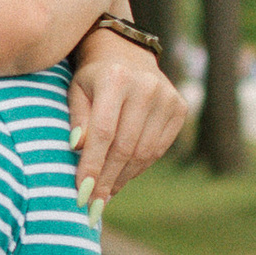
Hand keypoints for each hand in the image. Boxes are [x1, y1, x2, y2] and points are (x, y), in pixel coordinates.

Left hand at [67, 33, 189, 219]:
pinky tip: (122, 176)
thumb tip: (78, 148)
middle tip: (92, 204)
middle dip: (106, 180)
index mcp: (116, 78)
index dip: (92, 165)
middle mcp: (146, 87)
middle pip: (125, 146)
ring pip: (143, 152)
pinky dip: (138, 167)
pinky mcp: (179, 108)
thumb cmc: (92, 77)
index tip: (81, 192)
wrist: (125, 51)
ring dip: (122, 178)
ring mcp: (167, 97)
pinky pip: (157, 149)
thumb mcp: (76, 91)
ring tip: (104, 193)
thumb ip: (77, 119)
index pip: (103, 132)